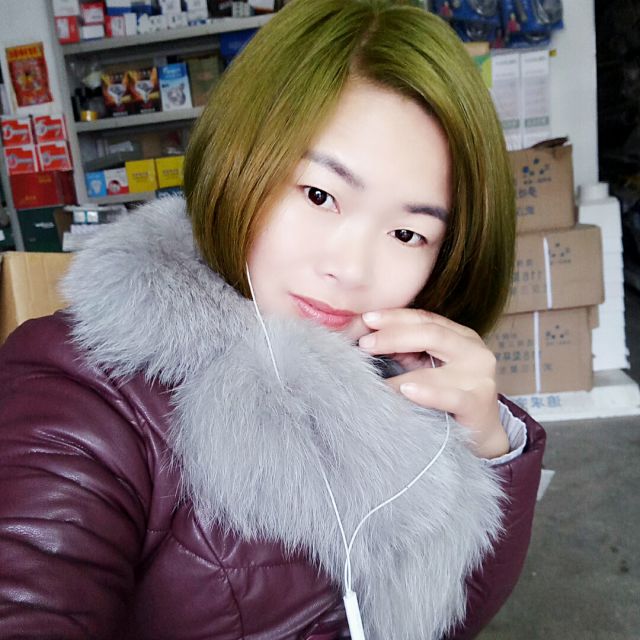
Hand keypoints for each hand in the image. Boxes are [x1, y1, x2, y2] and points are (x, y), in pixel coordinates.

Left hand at [358, 309, 508, 458]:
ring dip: (400, 370)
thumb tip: (368, 337)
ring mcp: (479, 377)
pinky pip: (450, 397)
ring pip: (436, 366)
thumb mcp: (427, 367)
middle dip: (393, 335)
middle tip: (365, 344)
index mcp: (462, 336)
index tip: (367, 318)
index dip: (395, 316)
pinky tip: (406, 390)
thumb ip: (405, 350)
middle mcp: (474, 351)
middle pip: (431, 334)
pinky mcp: (478, 403)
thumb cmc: (449, 395)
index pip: (425, 319)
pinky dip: (427, 393)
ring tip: (372, 373)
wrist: (483, 433)